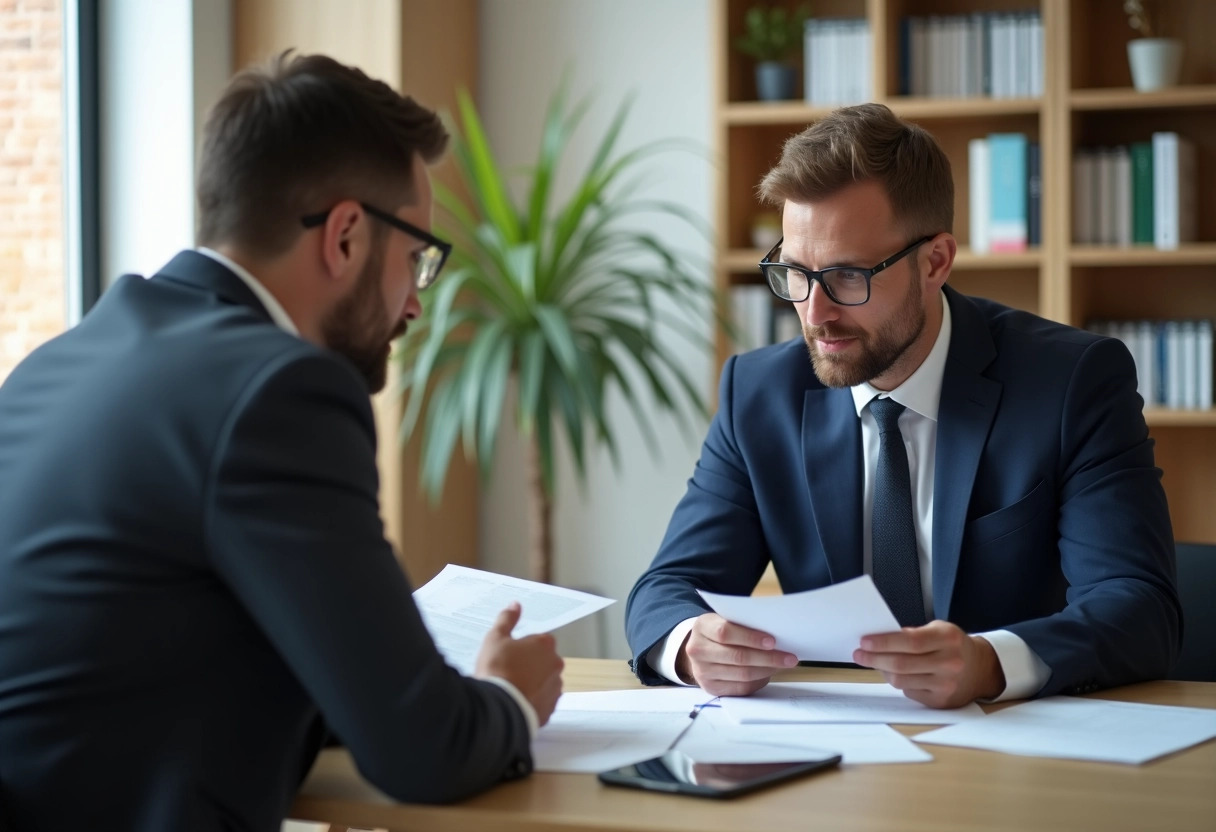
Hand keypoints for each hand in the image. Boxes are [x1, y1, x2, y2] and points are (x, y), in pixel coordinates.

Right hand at [474, 602, 563, 725]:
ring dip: (532, 683)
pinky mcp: (550, 709)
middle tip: (507, 671)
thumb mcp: (495, 638)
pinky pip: (542, 701)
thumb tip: (515, 605)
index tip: (509, 654)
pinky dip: (532, 701)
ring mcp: (555, 688)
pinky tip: (516, 702)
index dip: (522, 647)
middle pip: (543, 661)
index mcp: (545, 644)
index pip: (539, 640)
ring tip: (511, 689)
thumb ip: (507, 619)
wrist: (497, 708)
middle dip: (529, 665)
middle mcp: (556, 665)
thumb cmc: (497, 670)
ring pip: (544, 682)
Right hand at [677, 613, 797, 696]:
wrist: (700, 649)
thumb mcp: (725, 619)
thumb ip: (743, 623)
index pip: (725, 632)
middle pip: (737, 656)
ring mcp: (702, 671)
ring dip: (767, 670)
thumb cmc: (719, 630)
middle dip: (767, 658)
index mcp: (702, 627)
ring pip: (742, 674)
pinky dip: (759, 681)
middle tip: (789, 657)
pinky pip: (740, 688)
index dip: (750, 637)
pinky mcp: (710, 688)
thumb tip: (776, 634)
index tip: (772, 641)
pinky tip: (769, 673)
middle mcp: (697, 650)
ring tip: (783, 664)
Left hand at [852, 620, 1004, 708]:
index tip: (864, 641)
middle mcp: (950, 663)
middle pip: (901, 663)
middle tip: (859, 654)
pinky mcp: (941, 701)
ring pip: (901, 680)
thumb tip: (878, 640)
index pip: (909, 641)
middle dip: (874, 658)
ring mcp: (947, 684)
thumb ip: (912, 633)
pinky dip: (898, 681)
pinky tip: (895, 673)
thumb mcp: (938, 629)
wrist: (980, 669)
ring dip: (883, 670)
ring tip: (875, 662)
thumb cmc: (952, 645)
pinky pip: (909, 692)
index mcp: (948, 639)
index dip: (883, 642)